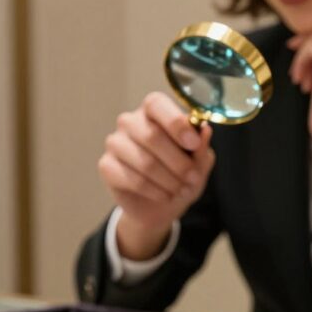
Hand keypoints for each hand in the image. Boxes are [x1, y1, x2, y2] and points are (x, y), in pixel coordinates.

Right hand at [98, 92, 214, 259]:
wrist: (160, 206)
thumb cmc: (180, 175)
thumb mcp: (198, 163)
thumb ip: (201, 147)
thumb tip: (205, 130)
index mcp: (154, 111)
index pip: (157, 104)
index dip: (176, 124)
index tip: (194, 144)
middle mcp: (130, 122)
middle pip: (151, 136)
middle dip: (178, 162)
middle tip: (193, 178)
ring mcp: (115, 143)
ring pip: (144, 162)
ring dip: (169, 180)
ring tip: (181, 190)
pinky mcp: (106, 166)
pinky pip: (132, 179)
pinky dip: (154, 191)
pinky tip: (165, 195)